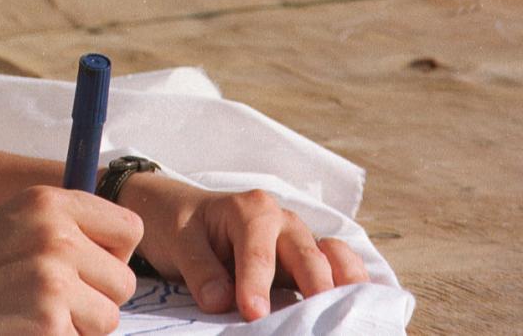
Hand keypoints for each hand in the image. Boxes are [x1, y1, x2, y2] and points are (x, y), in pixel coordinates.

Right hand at [0, 186, 141, 334]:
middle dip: (97, 297)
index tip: (91, 264)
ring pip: (108, 320)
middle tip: (57, 299)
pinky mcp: (49, 325)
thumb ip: (51, 222)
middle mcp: (57, 237)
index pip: (129, 229)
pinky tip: (24, 330)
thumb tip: (97, 239)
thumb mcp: (1, 216)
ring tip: (37, 316)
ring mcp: (54, 283)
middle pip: (123, 282)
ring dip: (80, 326)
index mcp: (49, 202)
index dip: (113, 253)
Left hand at [119, 174, 369, 319]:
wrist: (182, 213)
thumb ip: (200, 269)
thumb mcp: (179, 240)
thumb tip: (221, 302)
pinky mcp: (307, 262)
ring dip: (344, 287)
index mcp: (252, 210)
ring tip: (351, 315)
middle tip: (314, 324)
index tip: (253, 315)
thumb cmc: (181, 225)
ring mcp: (300, 242)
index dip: (256, 285)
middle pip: (307, 257)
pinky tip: (357, 308)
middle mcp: (284, 222)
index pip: (259, 253)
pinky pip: (337, 270)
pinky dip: (348, 287)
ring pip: (332, 262)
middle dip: (314, 290)